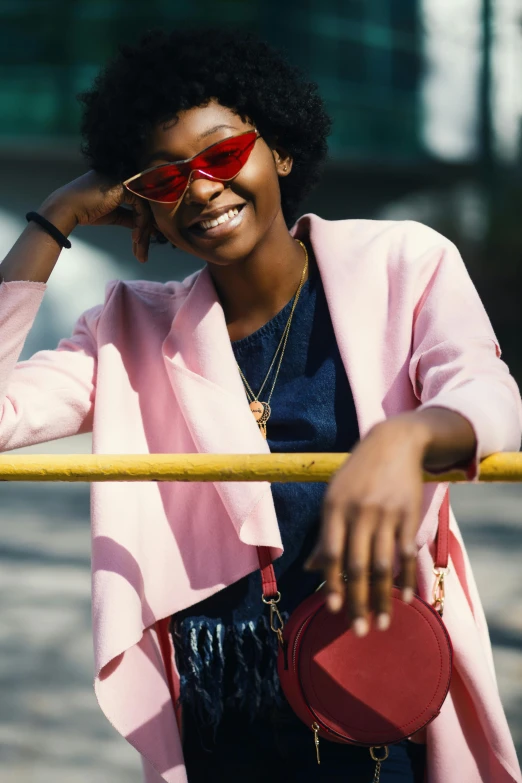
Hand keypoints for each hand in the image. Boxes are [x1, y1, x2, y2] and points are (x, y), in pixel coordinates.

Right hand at [40, 170, 154, 262]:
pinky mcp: (124, 186)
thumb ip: (128, 216)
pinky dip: (141, 224)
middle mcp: (125, 177)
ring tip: (139, 249)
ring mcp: (124, 179)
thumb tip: (142, 227)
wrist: (67, 208)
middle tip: (146, 249)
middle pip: (145, 204)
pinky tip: (135, 238)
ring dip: (144, 230)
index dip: (146, 221)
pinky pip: (141, 207)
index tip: (148, 237)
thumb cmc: (85, 211)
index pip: (140, 201)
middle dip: (148, 228)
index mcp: (121, 182)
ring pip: (145, 207)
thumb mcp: (112, 214)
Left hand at [305, 415, 429, 635]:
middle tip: (360, 630)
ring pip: (384, 564)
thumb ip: (326, 535)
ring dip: (383, 597)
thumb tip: (311, 568)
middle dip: (357, 601)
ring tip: (382, 623)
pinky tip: (405, 598)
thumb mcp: (335, 497)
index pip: (332, 554)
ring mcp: (387, 513)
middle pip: (358, 564)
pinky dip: (406, 577)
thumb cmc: (357, 475)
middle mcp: (360, 511)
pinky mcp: (409, 513)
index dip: (332, 583)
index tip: (332, 610)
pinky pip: (407, 552)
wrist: (393, 442)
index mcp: (335, 508)